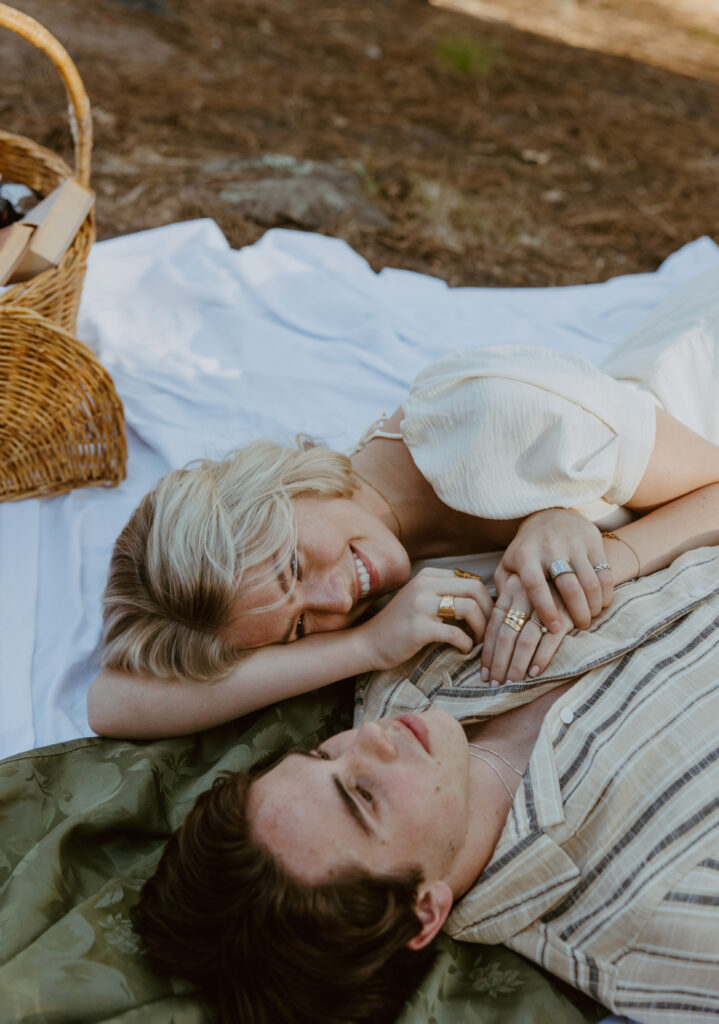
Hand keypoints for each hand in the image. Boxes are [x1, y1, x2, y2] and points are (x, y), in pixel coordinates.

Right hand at [360, 567, 493, 669]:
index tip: (486, 619)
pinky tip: (463, 649)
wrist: (369, 642)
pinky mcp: (419, 628)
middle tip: (488, 631)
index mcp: (428, 576)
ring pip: (469, 608)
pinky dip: (467, 644)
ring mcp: (421, 605)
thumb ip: (445, 593)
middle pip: (475, 589)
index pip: (472, 580)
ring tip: (477, 641)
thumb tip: (483, 601)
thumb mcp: (421, 599)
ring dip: (481, 629)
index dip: (486, 601)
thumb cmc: (400, 625)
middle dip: (489, 612)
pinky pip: (456, 633)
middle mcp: (425, 585)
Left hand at [480, 573, 573, 685]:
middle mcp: (524, 593)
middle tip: (496, 686)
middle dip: (500, 664)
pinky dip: (541, 657)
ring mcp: (546, 602)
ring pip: (525, 639)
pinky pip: (551, 639)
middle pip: (506, 635)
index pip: (494, 625)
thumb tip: (489, 630)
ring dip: (517, 665)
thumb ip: (504, 600)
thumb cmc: (548, 578)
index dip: (488, 653)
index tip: (485, 675)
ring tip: (512, 684)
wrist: (584, 558)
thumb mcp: (521, 579)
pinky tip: (534, 673)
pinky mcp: (567, 611)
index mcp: (510, 588)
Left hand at [497, 508, 612, 630]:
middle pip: (569, 587)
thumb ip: (504, 589)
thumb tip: (505, 617)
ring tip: (591, 615)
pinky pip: (605, 572)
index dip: (546, 608)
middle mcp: (550, 547)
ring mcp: (573, 543)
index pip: (535, 585)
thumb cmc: (526, 550)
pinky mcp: (593, 541)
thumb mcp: (508, 565)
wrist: (549, 514)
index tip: (555, 628)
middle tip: (581, 626)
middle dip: (578, 612)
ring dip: (594, 604)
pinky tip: (601, 602)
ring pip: (590, 582)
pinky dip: (606, 592)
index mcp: (525, 555)